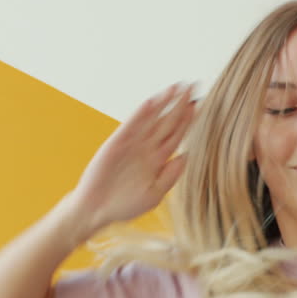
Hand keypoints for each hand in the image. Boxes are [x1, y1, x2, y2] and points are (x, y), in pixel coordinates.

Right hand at [66, 83, 196, 238]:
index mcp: (158, 159)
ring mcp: (132, 144)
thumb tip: (186, 156)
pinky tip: (152, 101)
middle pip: (167, 122)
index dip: (188, 119)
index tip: (200, 104)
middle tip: (193, 86)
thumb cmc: (124, 204)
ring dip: (163, 102)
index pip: (177, 134)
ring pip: (151, 119)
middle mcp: (147, 148)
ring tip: (176, 87)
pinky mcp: (116, 143)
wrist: (96, 210)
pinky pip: (131, 125)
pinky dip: (141, 114)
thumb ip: (170, 176)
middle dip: (180, 104)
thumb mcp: (154, 194)